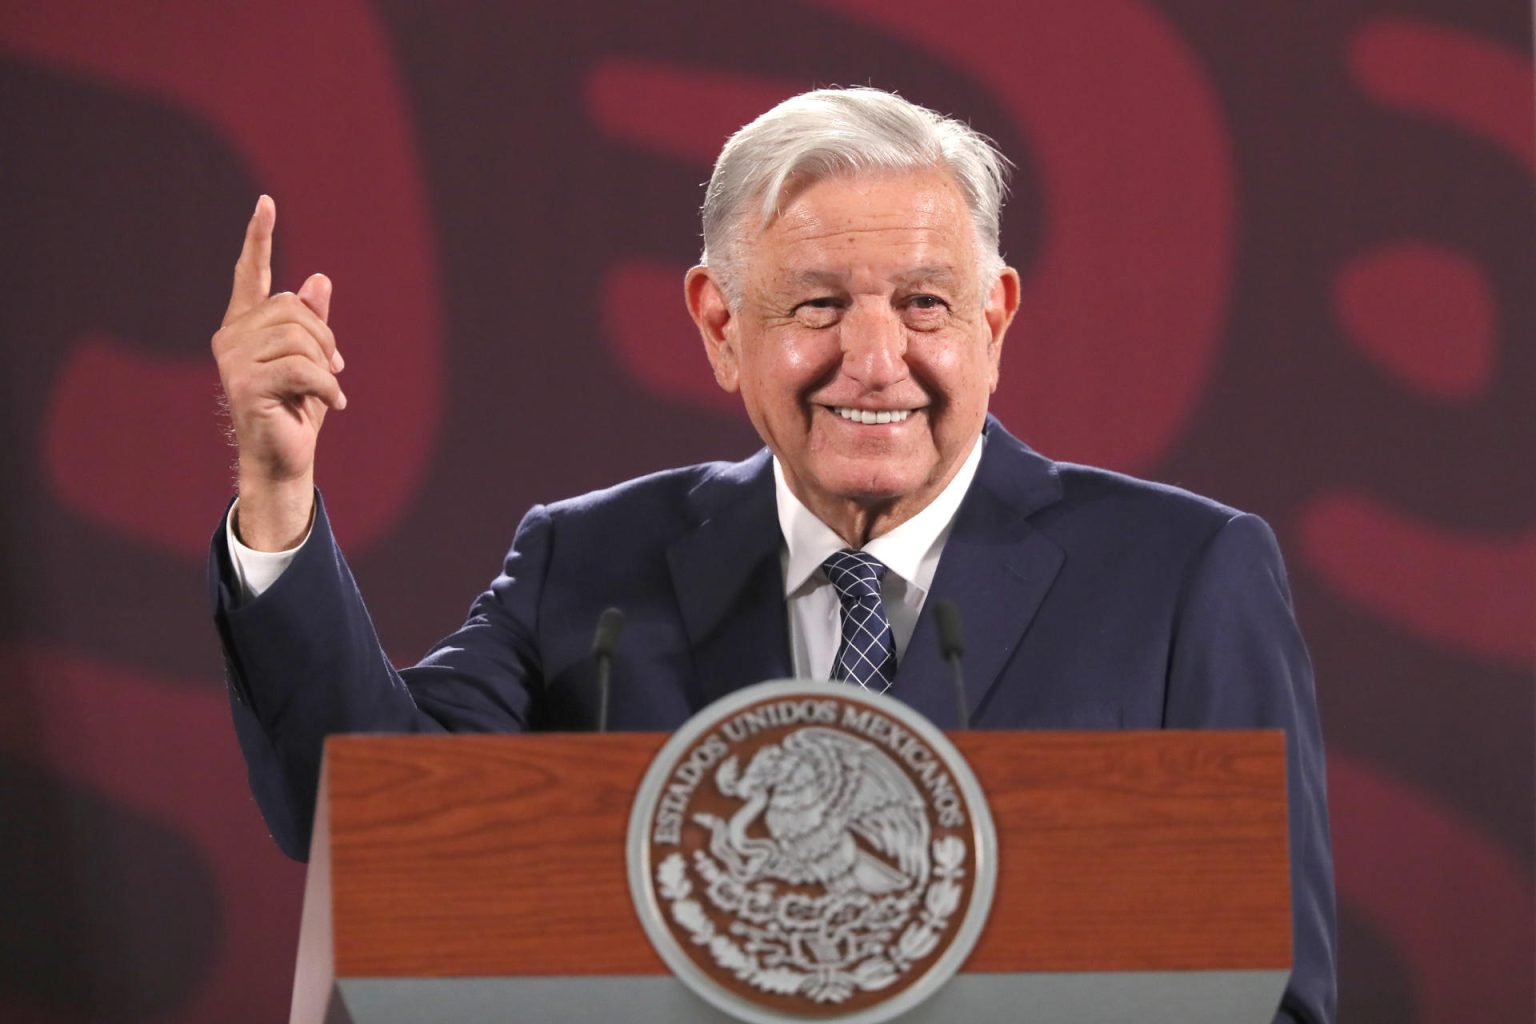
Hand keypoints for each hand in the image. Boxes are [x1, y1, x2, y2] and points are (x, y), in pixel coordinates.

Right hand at [212, 196, 346, 549]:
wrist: (284, 458)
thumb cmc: (297, 411)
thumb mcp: (313, 361)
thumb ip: (313, 323)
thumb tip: (319, 280)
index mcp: (246, 326)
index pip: (251, 274)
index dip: (259, 239)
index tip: (266, 203)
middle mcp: (230, 337)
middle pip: (292, 310)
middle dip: (325, 339)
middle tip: (334, 370)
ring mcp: (232, 360)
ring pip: (299, 337)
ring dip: (327, 366)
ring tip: (328, 390)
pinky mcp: (243, 385)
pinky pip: (303, 368)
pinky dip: (328, 387)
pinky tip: (334, 405)